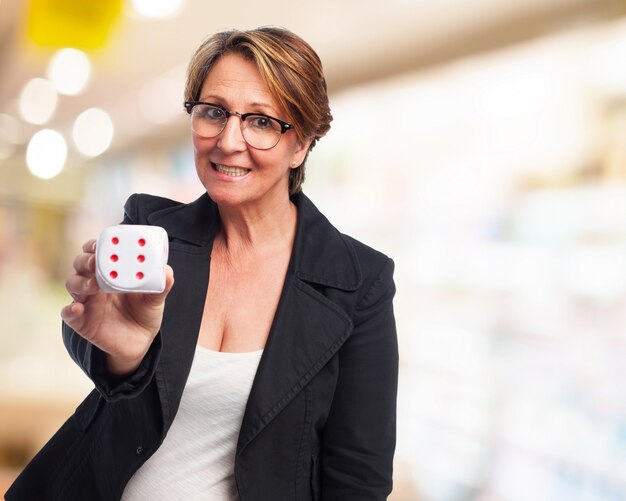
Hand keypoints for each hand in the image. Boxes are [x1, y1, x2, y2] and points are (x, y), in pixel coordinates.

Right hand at [61, 239, 174, 375]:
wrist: (140, 342)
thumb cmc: (145, 313)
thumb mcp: (155, 299)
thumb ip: (161, 286)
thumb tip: (167, 271)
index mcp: (111, 272)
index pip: (98, 252)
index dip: (96, 245)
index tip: (102, 242)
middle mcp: (96, 283)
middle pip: (81, 264)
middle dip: (86, 259)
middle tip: (95, 261)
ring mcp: (87, 301)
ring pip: (73, 284)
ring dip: (80, 282)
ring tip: (92, 285)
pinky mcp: (82, 321)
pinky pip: (69, 314)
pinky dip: (70, 310)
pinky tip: (77, 309)